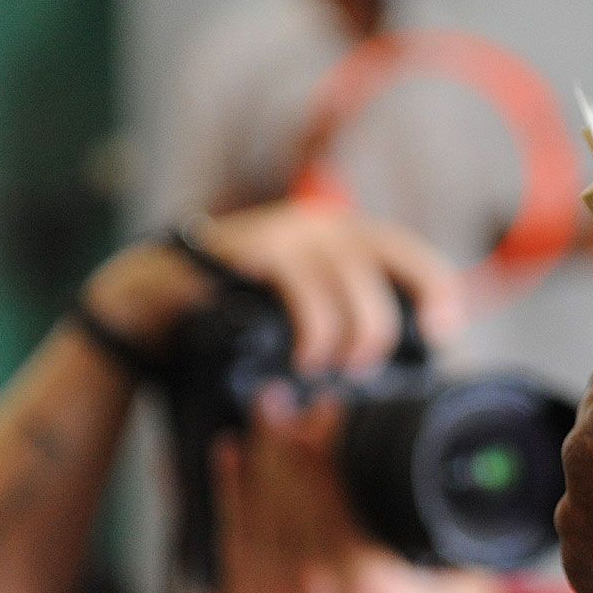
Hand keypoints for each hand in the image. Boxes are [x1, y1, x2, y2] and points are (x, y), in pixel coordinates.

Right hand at [82, 202, 463, 370]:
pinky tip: (303, 358)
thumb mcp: (297, 315)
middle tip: (364, 367)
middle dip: (387, 324)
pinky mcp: (256, 249)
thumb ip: (342, 321)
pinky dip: (314, 330)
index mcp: (341, 238)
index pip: (413, 255)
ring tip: (327, 367)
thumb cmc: (229, 317)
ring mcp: (288, 232)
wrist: (150, 304)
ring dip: (350, 335)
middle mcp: (321, 224)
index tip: (443, 333)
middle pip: (391, 266)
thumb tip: (388, 368)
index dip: (438, 291)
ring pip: (352, 282)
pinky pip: (306, 289)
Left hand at [214, 389, 499, 592]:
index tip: (336, 408)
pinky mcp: (237, 587)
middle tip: (301, 395)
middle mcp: (312, 575)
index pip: (339, 484)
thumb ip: (478, 573)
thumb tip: (508, 527)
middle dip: (294, 430)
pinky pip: (229, 522)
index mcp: (362, 575)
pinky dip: (229, 483)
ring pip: (260, 495)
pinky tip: (230, 448)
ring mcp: (268, 581)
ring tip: (270, 405)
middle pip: (295, 479)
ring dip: (263, 445)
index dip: (330, 437)